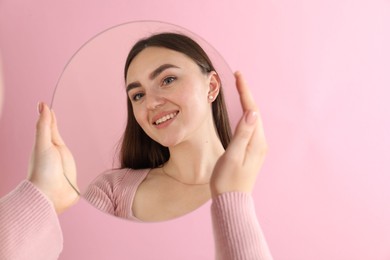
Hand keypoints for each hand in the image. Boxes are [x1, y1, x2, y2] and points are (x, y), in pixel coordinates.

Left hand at [28, 102, 78, 213]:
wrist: (51, 197)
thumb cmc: (43, 171)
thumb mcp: (43, 145)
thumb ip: (45, 126)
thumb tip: (42, 104)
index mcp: (50, 145)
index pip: (51, 127)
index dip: (51, 117)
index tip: (51, 105)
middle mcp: (58, 154)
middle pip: (61, 138)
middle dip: (62, 129)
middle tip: (64, 116)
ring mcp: (67, 165)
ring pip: (72, 150)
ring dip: (75, 144)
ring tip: (80, 136)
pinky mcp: (76, 176)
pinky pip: (83, 165)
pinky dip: (87, 160)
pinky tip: (91, 158)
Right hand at [210, 72, 267, 195]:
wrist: (232, 201)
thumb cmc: (228, 181)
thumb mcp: (233, 156)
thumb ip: (243, 134)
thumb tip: (252, 112)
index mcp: (256, 142)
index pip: (252, 110)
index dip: (245, 92)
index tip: (239, 75)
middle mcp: (260, 143)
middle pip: (255, 112)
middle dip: (247, 94)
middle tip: (237, 78)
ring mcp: (257, 148)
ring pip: (253, 119)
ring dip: (247, 103)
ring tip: (239, 89)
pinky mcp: (252, 152)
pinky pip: (251, 128)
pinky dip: (246, 115)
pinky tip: (242, 112)